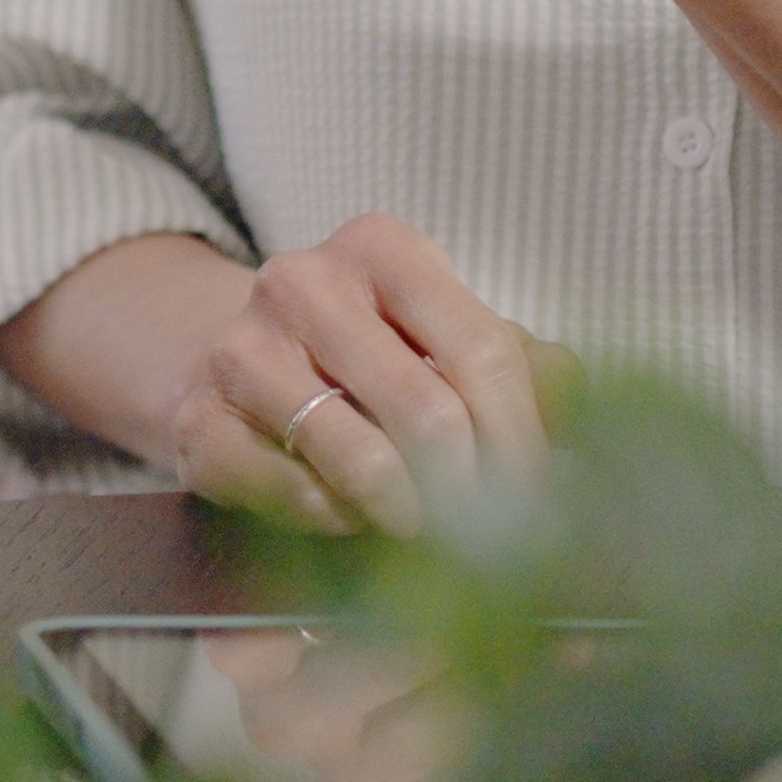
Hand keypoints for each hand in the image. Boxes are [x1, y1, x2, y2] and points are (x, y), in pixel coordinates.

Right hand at [165, 215, 555, 537]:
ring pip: (360, 457)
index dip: (523, 440)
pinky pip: (290, 492)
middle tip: (490, 533)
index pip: (483, 353)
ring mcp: (241, 346)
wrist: (232, 358)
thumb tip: (584, 417)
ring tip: (420, 524)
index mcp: (381, 248)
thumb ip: (521, 366)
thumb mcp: (443, 335)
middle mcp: (304, 281)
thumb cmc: (364, 352)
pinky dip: (333, 519)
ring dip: (407, 511)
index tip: (538, 495)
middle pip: (428, 410)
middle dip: (472, 490)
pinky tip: (346, 512)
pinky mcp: (197, 416)